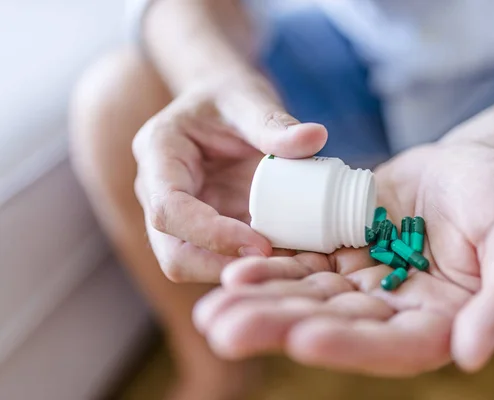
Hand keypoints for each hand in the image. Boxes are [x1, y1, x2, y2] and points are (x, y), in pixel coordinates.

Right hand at [132, 74, 327, 281]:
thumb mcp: (248, 98)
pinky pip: (219, 257)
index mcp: (158, 153)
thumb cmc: (227, 96)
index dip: (211, 234)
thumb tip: (316, 138)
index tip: (261, 244)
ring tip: (289, 261)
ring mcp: (178, 214)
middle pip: (173, 252)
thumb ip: (274, 121)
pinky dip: (251, 262)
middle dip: (224, 265)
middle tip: (279, 264)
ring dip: (239, 268)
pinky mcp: (201, 227)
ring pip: (193, 263)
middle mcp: (157, 191)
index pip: (168, 209)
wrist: (220, 103)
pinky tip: (287, 255)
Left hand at [192, 143, 493, 374]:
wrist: (474, 161)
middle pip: (335, 326)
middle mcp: (394, 312)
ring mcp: (364, 283)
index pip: (393, 345)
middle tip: (224, 330)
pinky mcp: (342, 252)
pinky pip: (302, 263)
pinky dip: (271, 268)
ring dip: (261, 303)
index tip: (305, 339)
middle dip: (279, 328)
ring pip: (308, 298)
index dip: (350, 344)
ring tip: (212, 310)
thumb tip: (471, 352)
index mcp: (440, 323)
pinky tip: (235, 272)